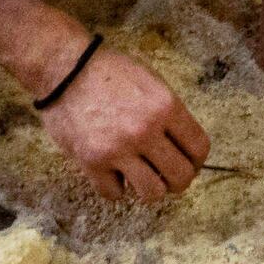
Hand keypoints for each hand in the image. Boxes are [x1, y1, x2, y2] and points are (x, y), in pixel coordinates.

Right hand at [39, 42, 208, 201]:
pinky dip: (115, 188)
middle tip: (167, 177)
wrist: (65, 69)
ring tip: (141, 178)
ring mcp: (119, 149)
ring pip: (152, 193)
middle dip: (178, 182)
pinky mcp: (92, 162)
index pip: (199, 148)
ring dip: (149, 189)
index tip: (188, 163)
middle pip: (181, 176)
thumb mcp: (151, 81)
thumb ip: (169, 113)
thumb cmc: (109, 71)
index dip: (197, 161)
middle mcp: (146, 130)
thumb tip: (182, 144)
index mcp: (166, 106)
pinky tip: (112, 174)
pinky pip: (114, 194)